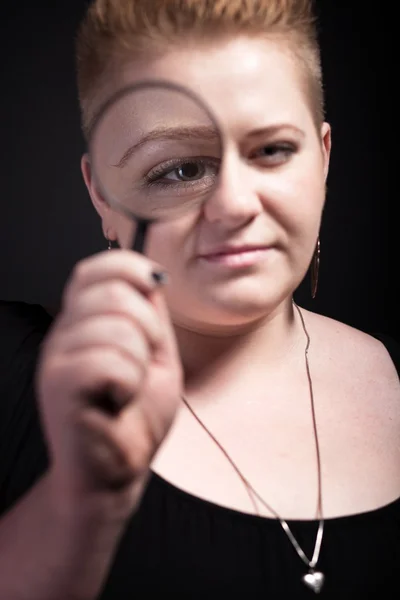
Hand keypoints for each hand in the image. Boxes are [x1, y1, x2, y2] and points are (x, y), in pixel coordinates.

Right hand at [36, 250, 182, 506]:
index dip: (130, 268)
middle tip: (140, 363)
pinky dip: (129, 383)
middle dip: (148, 328)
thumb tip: (150, 274)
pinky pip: (110, 361)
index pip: (96, 268)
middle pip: (114, 292)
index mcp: (85, 321)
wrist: (116, 471)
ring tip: (127, 387)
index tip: (154, 290)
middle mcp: (65, 333)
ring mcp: (58, 358)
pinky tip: (118, 400)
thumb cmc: (136, 416)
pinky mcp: (59, 385)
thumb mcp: (155, 354)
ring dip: (140, 362)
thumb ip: (150, 314)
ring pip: (118, 327)